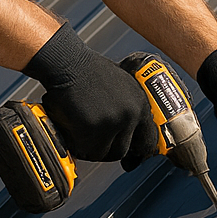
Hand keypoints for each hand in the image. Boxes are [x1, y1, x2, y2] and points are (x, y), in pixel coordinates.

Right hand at [24, 23, 159, 161]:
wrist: (68, 63)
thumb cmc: (89, 71)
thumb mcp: (122, 85)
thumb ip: (129, 106)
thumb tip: (130, 128)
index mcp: (140, 104)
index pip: (147, 139)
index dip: (135, 149)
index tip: (128, 154)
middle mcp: (130, 115)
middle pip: (123, 150)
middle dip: (108, 149)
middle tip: (96, 143)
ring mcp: (112, 123)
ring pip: (105, 153)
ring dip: (92, 148)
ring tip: (82, 136)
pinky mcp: (93, 129)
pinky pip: (87, 150)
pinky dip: (78, 145)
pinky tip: (73, 133)